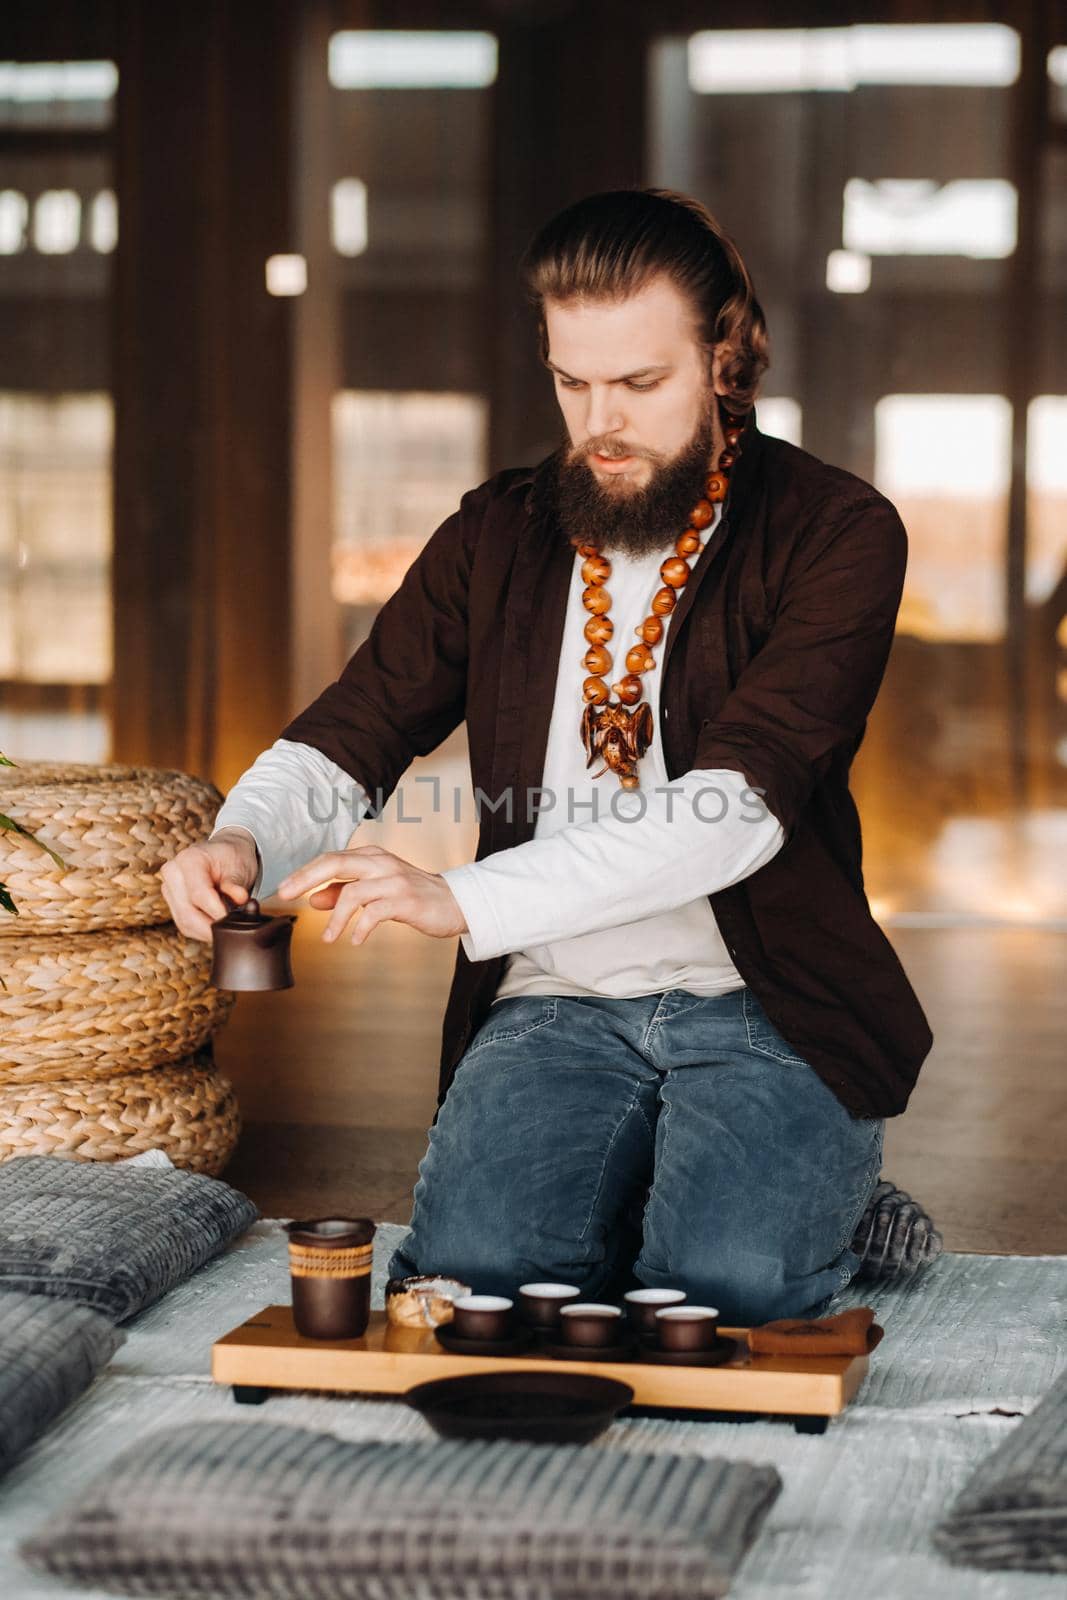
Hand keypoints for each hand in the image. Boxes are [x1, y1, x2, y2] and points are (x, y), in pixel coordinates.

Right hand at [159, 827, 259, 940]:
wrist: (224, 855)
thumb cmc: (232, 858)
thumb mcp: (240, 867)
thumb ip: (236, 885)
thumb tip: (240, 899)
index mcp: (189, 859)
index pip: (199, 894)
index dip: (217, 911)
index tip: (233, 921)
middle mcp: (173, 873)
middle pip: (188, 912)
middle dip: (212, 927)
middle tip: (233, 930)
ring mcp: (169, 889)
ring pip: (185, 922)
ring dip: (208, 931)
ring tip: (228, 927)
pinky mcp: (172, 904)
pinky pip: (186, 926)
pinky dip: (203, 931)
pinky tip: (217, 927)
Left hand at [276, 842, 467, 945]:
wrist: (456, 903)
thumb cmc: (413, 897)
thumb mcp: (376, 890)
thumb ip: (345, 892)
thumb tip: (312, 899)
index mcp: (372, 856)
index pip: (331, 859)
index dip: (304, 873)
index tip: (283, 888)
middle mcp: (381, 862)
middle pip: (336, 863)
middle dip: (306, 879)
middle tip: (286, 895)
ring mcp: (395, 880)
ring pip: (354, 891)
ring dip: (336, 918)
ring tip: (328, 938)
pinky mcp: (406, 900)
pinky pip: (375, 912)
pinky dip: (360, 928)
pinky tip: (356, 940)